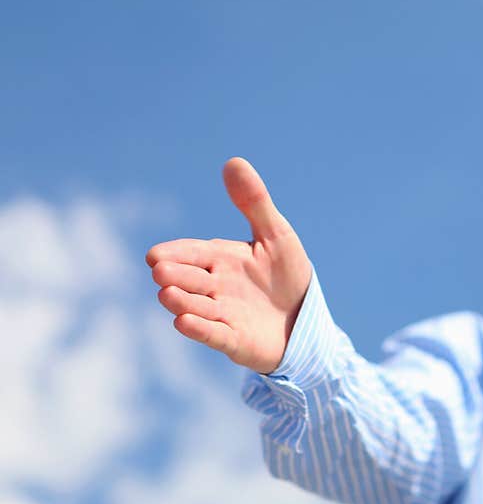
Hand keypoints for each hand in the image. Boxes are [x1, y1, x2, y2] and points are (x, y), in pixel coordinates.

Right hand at [146, 157, 311, 373]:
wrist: (307, 319)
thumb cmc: (288, 276)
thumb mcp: (276, 236)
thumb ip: (255, 203)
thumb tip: (233, 162)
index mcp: (222, 259)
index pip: (193, 253)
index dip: (176, 254)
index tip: (155, 255)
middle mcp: (216, 287)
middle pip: (190, 280)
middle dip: (175, 276)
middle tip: (160, 271)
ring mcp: (223, 315)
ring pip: (196, 307)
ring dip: (182, 302)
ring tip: (167, 294)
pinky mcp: (235, 341)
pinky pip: (214, 334)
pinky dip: (200, 329)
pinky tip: (183, 323)